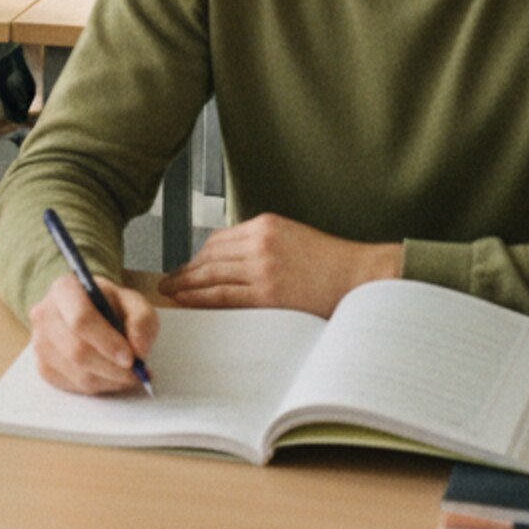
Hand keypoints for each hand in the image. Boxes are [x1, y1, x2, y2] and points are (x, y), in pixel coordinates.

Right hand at [29, 271, 158, 395]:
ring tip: (128, 374)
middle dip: (113, 368)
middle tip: (136, 373)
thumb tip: (139, 350)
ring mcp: (40, 342)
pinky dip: (99, 386)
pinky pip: (73, 387)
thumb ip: (141, 320)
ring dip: (109, 380)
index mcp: (65, 289)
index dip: (107, 342)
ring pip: (77, 373)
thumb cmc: (109, 306)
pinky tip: (110, 375)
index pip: (80, 319)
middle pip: (77, 351)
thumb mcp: (132, 302)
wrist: (87, 311)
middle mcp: (45, 314)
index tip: (131, 358)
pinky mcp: (43, 367)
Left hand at [160, 212, 398, 316]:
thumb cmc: (330, 263)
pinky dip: (202, 300)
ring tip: (173, 294)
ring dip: (187, 285)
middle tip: (168, 281)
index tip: (187, 267)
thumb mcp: (292, 238)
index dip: (198, 256)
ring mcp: (262, 268)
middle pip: (209, 256)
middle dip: (186, 271)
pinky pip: (225, 297)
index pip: (218, 240)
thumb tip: (229, 261)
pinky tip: (190, 303)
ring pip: (212, 276)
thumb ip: (262, 244)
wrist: (360, 278)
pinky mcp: (268, 294)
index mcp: (264, 225)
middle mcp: (259, 243)